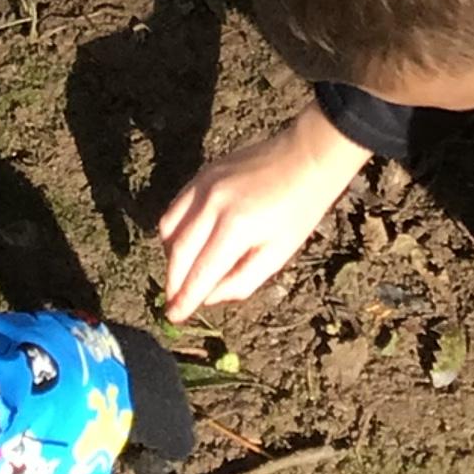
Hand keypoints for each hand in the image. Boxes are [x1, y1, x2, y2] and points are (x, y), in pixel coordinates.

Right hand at [158, 103, 369, 319]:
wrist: (305, 157)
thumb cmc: (298, 210)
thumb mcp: (278, 254)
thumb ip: (242, 281)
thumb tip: (209, 297)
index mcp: (236, 227)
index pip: (201, 272)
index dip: (185, 298)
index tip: (174, 316)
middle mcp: (212, 204)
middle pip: (178, 252)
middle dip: (173, 282)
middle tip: (173, 302)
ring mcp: (203, 185)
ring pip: (168, 228)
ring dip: (171, 256)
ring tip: (182, 272)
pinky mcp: (202, 173)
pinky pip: (175, 206)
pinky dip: (173, 229)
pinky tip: (185, 242)